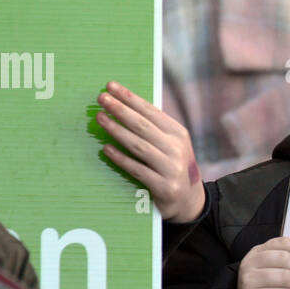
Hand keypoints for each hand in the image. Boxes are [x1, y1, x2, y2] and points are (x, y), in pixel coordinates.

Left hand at [97, 81, 205, 223]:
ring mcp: (171, 168)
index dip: (129, 98)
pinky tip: (106, 149)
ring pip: (138, 145)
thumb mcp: (172, 144)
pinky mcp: (163, 187)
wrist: (189, 201)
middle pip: (142, 125)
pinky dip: (121, 158)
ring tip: (100, 118)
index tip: (111, 86)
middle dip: (120, 109)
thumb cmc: (173, 167)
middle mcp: (176, 148)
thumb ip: (154, 129)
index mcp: (178, 133)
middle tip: (101, 98)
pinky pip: (137, 169)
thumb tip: (124, 107)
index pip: (150, 111)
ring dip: (116, 130)